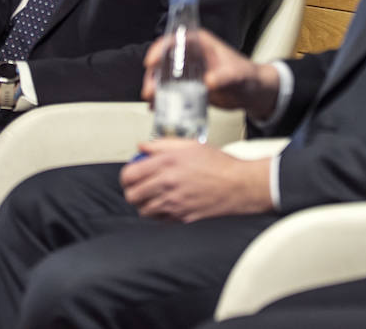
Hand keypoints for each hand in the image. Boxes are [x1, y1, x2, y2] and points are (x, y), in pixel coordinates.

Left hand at [120, 139, 272, 220]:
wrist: (238, 185)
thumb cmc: (219, 165)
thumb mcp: (190, 145)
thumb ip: (162, 144)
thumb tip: (142, 146)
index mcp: (167, 163)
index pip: (130, 174)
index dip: (126, 176)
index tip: (130, 175)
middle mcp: (168, 184)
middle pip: (133, 195)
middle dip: (132, 191)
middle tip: (137, 187)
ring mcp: (174, 203)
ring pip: (143, 210)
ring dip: (143, 204)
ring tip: (151, 196)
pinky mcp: (182, 217)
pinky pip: (159, 220)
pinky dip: (157, 214)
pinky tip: (165, 205)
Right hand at [140, 28, 280, 118]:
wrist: (253, 93)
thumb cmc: (247, 76)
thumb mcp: (237, 74)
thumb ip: (224, 77)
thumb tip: (209, 82)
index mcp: (200, 43)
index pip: (174, 40)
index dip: (159, 49)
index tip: (151, 62)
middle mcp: (191, 55)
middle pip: (163, 60)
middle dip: (153, 75)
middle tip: (150, 91)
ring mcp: (188, 72)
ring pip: (164, 77)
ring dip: (155, 89)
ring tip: (152, 103)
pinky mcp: (189, 87)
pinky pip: (171, 92)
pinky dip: (163, 100)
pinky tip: (158, 109)